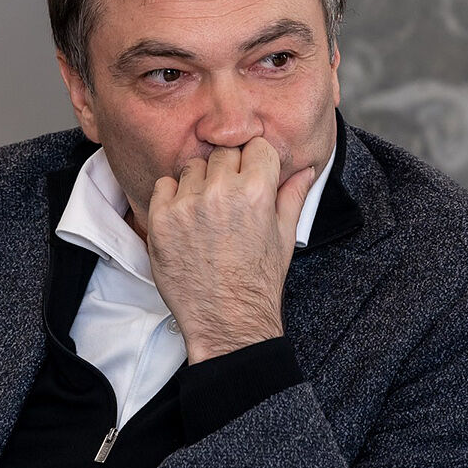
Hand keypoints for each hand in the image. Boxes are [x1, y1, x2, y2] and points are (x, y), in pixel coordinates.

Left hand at [146, 137, 318, 363]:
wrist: (226, 321)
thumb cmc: (258, 283)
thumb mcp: (284, 236)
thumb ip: (293, 196)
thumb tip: (307, 170)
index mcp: (256, 191)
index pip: (256, 146)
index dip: (256, 161)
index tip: (253, 175)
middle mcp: (220, 192)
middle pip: (223, 152)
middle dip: (229, 170)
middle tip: (230, 199)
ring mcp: (187, 204)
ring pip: (193, 166)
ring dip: (200, 182)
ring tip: (208, 212)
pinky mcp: (161, 219)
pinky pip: (164, 185)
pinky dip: (173, 197)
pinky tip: (187, 220)